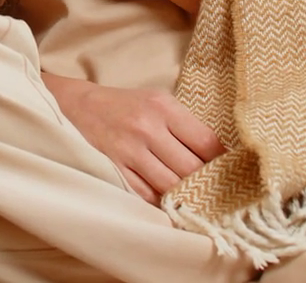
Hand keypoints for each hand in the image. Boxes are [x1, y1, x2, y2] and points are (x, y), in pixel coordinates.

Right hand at [42, 73, 224, 203]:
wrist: (76, 106)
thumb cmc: (124, 106)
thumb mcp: (157, 103)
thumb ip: (185, 126)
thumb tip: (220, 159)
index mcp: (163, 107)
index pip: (208, 142)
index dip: (223, 162)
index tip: (229, 173)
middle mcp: (147, 127)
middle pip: (192, 169)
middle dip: (207, 184)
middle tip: (215, 193)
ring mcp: (128, 150)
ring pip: (171, 186)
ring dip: (184, 196)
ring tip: (193, 200)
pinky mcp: (113, 169)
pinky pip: (146, 196)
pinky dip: (159, 202)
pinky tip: (166, 201)